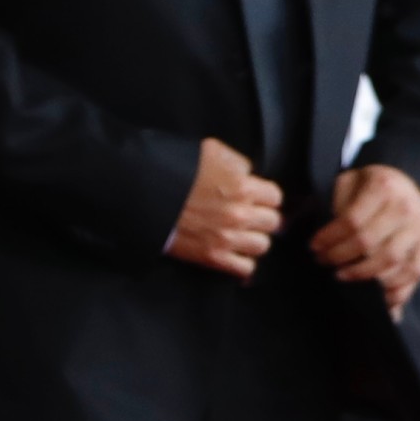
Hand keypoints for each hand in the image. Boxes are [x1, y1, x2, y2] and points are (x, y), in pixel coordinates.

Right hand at [167, 137, 284, 277]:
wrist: (144, 195)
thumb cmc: (175, 171)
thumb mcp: (212, 152)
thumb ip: (239, 164)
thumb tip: (250, 175)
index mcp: (242, 188)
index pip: (276, 197)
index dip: (265, 197)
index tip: (257, 199)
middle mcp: (239, 215)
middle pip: (272, 222)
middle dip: (261, 218)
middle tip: (248, 216)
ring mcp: (227, 238)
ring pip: (262, 245)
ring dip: (253, 239)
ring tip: (241, 234)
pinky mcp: (212, 257)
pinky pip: (245, 268)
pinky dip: (242, 262)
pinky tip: (234, 253)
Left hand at [314, 162, 419, 310]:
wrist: (409, 185)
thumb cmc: (372, 188)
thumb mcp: (351, 181)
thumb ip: (339, 205)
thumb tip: (328, 239)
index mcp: (384, 187)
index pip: (352, 221)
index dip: (329, 238)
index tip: (315, 247)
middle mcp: (406, 208)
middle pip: (368, 243)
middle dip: (339, 257)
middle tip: (324, 260)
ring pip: (390, 262)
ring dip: (361, 274)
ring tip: (342, 274)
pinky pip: (413, 272)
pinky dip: (395, 288)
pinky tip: (377, 293)